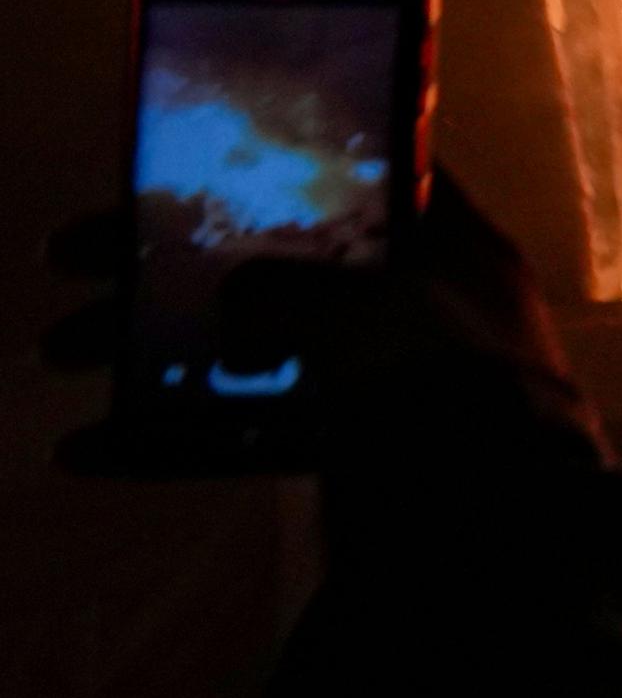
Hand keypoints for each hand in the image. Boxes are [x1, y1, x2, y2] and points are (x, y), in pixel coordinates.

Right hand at [45, 172, 604, 487]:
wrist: (484, 533)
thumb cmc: (435, 387)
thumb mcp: (358, 310)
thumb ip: (287, 284)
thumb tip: (239, 297)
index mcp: (454, 252)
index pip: (372, 181)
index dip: (286, 166)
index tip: (199, 163)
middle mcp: (424, 310)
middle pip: (286, 265)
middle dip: (178, 264)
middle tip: (76, 254)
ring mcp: (387, 387)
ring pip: (254, 349)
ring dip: (157, 350)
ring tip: (60, 350)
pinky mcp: (351, 458)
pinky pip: (250, 436)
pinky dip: (173, 441)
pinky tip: (90, 448)